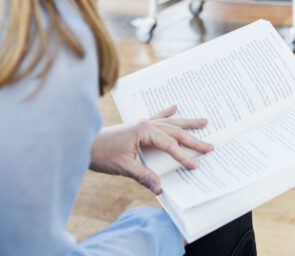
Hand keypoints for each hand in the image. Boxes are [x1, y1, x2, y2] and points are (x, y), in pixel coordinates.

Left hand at [89, 105, 213, 194]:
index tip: (194, 166)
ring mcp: (142, 123)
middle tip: (210, 146)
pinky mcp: (138, 126)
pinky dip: (166, 113)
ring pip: (170, 123)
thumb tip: (159, 188)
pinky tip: (174, 106)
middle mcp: (145, 124)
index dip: (183, 157)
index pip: (169, 145)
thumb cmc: (101, 153)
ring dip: (187, 123)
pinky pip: (157, 118)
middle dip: (193, 140)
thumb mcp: (123, 167)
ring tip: (204, 121)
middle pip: (175, 131)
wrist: (84, 143)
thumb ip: (143, 176)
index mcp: (144, 131)